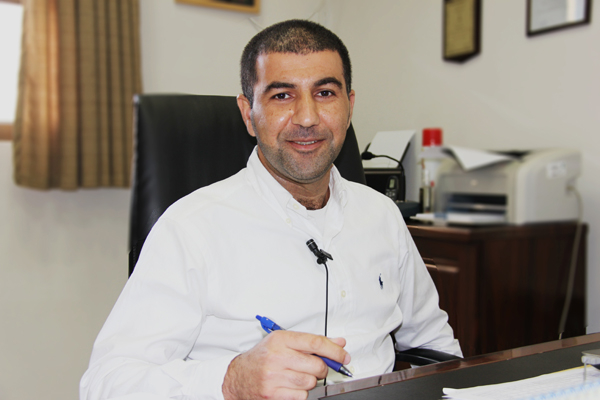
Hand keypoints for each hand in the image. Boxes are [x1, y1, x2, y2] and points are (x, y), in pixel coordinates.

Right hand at [222, 330, 349, 399]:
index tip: (344, 356)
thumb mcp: (284, 342)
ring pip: (310, 382)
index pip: (315, 343)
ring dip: (310, 381)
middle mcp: (276, 357)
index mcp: (280, 340)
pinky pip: (301, 396)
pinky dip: (301, 393)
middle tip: (316, 368)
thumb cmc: (263, 357)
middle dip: (322, 368)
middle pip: (316, 365)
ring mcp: (274, 377)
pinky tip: (290, 386)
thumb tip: (339, 344)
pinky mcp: (272, 395)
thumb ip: (312, 342)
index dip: (335, 351)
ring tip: (297, 376)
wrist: (238, 377)